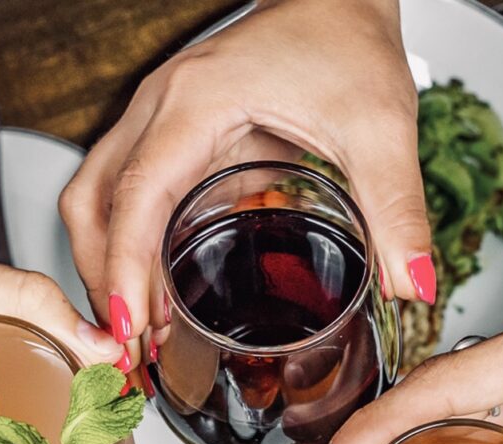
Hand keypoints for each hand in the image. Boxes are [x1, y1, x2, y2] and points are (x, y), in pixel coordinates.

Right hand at [59, 0, 431, 369]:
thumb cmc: (344, 37)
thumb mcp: (379, 126)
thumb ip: (395, 209)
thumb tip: (411, 284)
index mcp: (196, 102)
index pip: (138, 195)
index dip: (126, 267)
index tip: (129, 325)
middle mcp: (160, 111)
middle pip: (92, 205)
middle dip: (101, 281)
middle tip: (128, 346)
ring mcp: (158, 125)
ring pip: (97, 205)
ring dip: (108, 271)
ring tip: (139, 335)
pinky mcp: (172, 142)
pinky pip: (129, 203)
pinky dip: (132, 255)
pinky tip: (160, 299)